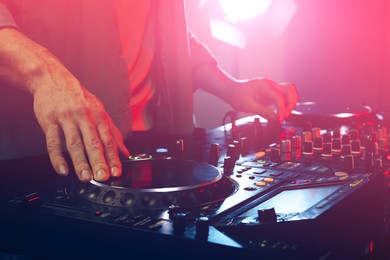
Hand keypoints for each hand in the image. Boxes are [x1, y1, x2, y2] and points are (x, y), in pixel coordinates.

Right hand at [0, 28, 128, 181]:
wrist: (52, 79)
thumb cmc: (78, 98)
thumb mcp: (99, 111)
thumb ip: (113, 132)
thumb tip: (125, 152)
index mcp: (98, 116)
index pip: (108, 139)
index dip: (113, 157)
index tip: (116, 171)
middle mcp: (84, 117)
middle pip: (92, 142)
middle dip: (99, 161)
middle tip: (103, 177)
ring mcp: (66, 119)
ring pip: (74, 144)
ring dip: (80, 162)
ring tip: (85, 177)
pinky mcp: (49, 122)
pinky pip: (53, 142)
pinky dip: (57, 157)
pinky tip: (62, 169)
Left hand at [226, 78, 297, 122]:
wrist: (231, 90)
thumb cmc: (237, 95)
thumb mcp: (248, 106)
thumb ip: (262, 111)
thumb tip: (274, 118)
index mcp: (263, 85)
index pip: (278, 96)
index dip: (281, 109)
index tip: (279, 119)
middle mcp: (269, 84)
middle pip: (289, 90)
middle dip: (290, 104)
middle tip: (284, 115)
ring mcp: (271, 88)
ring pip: (289, 91)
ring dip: (290, 102)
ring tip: (284, 114)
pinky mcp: (271, 93)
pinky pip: (283, 95)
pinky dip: (285, 103)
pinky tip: (280, 112)